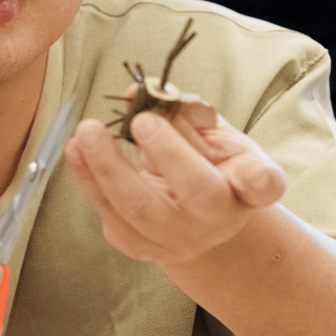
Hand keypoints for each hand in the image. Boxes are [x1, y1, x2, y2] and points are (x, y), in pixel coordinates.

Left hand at [63, 106, 284, 267]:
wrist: (196, 222)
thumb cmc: (211, 169)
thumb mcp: (215, 137)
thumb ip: (186, 113)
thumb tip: (138, 92)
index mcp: (246, 189)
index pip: (260, 183)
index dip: (256, 176)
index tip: (242, 158)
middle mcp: (215, 221)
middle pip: (194, 193)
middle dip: (166, 155)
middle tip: (141, 121)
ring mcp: (174, 239)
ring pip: (138, 210)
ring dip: (107, 168)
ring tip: (88, 132)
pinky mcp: (137, 244)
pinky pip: (108, 214)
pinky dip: (87, 179)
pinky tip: (75, 150)